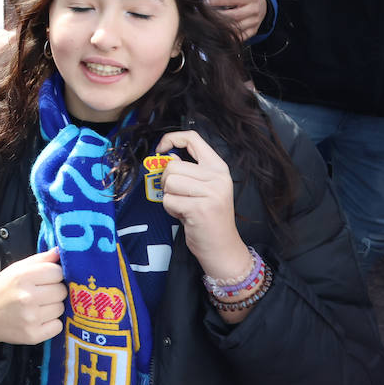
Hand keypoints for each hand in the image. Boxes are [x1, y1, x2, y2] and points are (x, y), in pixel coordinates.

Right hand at [0, 247, 66, 345]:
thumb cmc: (4, 289)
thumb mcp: (17, 269)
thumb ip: (40, 259)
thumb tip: (61, 251)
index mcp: (22, 277)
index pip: (57, 272)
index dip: (54, 274)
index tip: (45, 278)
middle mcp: (27, 297)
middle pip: (62, 291)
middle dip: (55, 291)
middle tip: (41, 293)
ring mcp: (30, 318)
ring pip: (61, 308)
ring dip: (53, 307)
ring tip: (38, 306)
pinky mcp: (33, 335)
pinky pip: (58, 326)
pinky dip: (51, 323)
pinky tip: (38, 319)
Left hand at [153, 130, 251, 282]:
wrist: (222, 247)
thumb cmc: (208, 216)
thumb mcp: (203, 187)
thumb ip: (189, 170)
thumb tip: (169, 156)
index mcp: (219, 167)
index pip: (193, 138)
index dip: (171, 139)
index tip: (161, 149)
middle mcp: (218, 177)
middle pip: (173, 165)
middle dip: (167, 181)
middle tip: (179, 195)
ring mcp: (211, 192)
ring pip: (169, 182)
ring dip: (170, 197)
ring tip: (184, 206)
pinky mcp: (200, 208)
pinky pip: (169, 200)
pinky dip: (171, 209)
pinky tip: (184, 215)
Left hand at [204, 0, 265, 39]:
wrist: (261, 4)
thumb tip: (206, 2)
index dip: (219, 0)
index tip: (206, 2)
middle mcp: (255, 10)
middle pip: (235, 15)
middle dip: (218, 16)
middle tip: (205, 15)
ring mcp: (255, 22)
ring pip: (236, 27)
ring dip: (221, 26)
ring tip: (210, 24)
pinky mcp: (253, 31)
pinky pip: (239, 36)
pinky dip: (228, 36)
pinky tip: (219, 32)